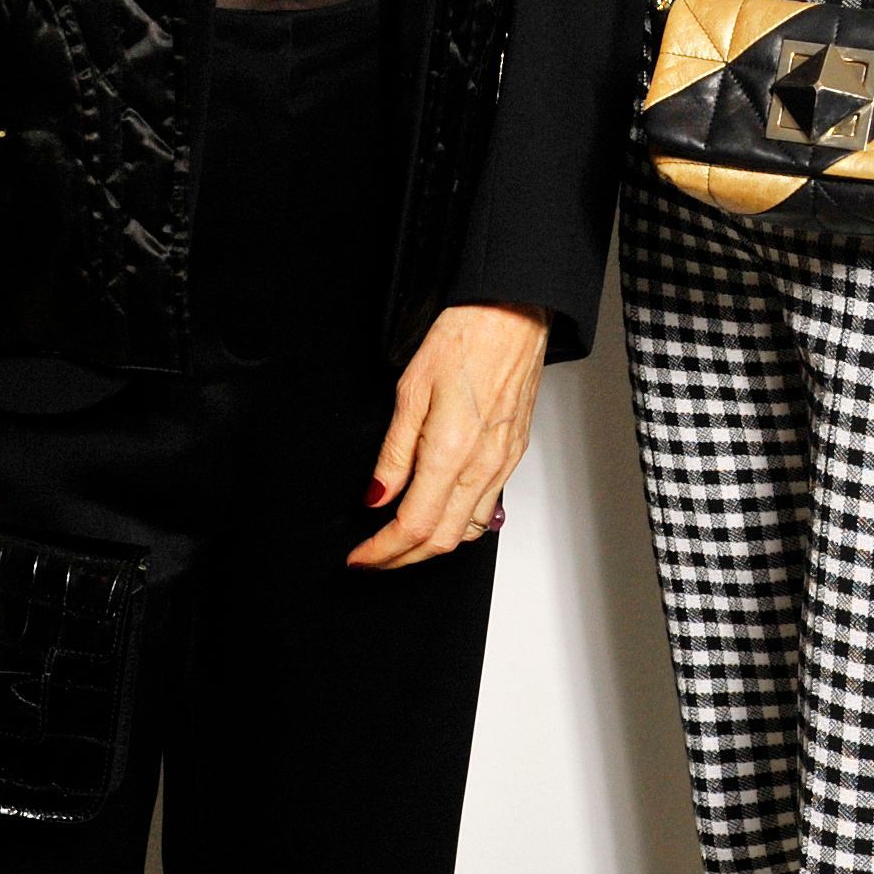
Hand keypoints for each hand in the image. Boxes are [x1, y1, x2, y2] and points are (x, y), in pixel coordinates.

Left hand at [349, 304, 547, 568]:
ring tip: (400, 542)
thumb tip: (377, 496)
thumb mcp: (411, 390)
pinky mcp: (513, 455)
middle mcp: (482, 465)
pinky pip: (487, 509)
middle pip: (441, 541)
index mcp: (451, 450)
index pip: (413, 525)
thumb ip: (394, 452)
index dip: (383, 550)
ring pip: (467, 532)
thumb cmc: (464, 337)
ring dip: (431, 547)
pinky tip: (439, 514)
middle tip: (373, 557)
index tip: (360, 557)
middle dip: (402, 559)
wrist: (512, 314)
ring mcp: (502, 463)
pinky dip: (459, 526)